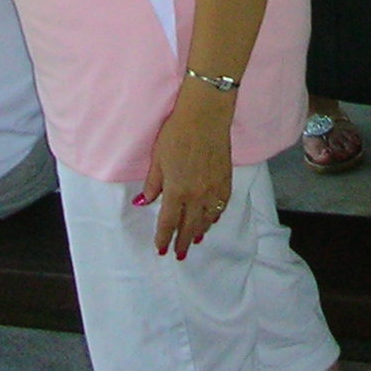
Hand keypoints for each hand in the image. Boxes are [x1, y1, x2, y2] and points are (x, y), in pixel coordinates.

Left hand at [138, 88, 236, 257]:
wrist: (206, 115)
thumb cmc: (177, 133)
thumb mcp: (158, 158)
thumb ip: (153, 183)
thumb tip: (144, 202)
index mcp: (176, 191)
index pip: (168, 222)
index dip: (163, 238)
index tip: (161, 249)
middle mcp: (196, 195)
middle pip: (189, 226)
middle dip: (183, 242)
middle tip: (179, 255)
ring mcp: (214, 189)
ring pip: (207, 219)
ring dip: (200, 232)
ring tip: (195, 240)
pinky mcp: (226, 180)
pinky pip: (221, 206)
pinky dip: (215, 216)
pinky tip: (212, 220)